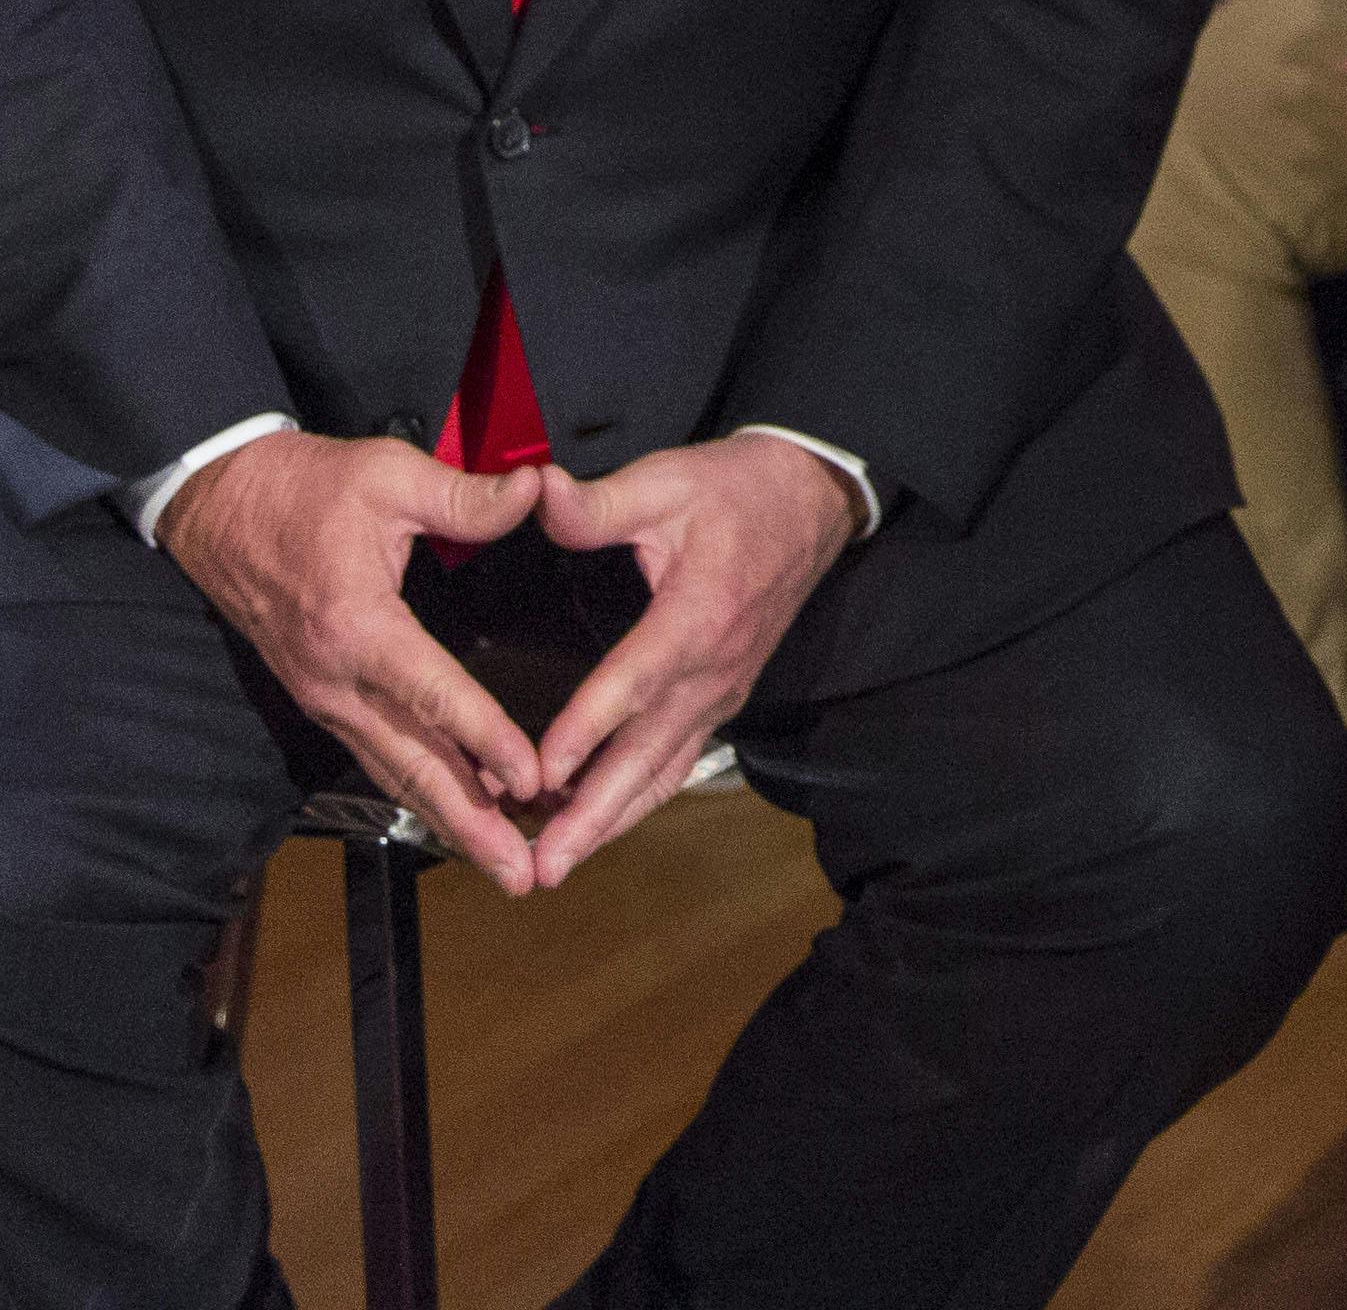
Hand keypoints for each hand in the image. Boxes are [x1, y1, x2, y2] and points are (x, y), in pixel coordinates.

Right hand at [160, 431, 553, 889]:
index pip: (431, 693)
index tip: (531, 778)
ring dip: (450, 821)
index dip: (484, 737)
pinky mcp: (322, 698)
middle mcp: (336, 680)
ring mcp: (324, 697)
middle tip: (522, 873)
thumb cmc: (306, 486)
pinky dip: (421, 790)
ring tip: (503, 864)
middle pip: (412, 763)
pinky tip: (460, 813)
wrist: (221, 504)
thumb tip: (534, 490)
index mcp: (358, 625)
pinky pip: (377, 755)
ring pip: (394, 771)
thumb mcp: (389, 474)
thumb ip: (465, 497)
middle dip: (470, 822)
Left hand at [517, 439, 866, 885]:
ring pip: (664, 771)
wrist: (811, 500)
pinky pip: (679, 760)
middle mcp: (714, 669)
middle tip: (544, 865)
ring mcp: (723, 690)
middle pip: (649, 756)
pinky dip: (638, 797)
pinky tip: (599, 822)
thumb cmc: (736, 490)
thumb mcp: (666, 481)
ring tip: (558, 862)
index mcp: (697, 615)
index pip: (635, 682)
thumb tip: (534, 493)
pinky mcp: (724, 696)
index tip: (541, 773)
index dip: (587, 729)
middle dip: (594, 815)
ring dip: (611, 820)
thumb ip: (597, 503)